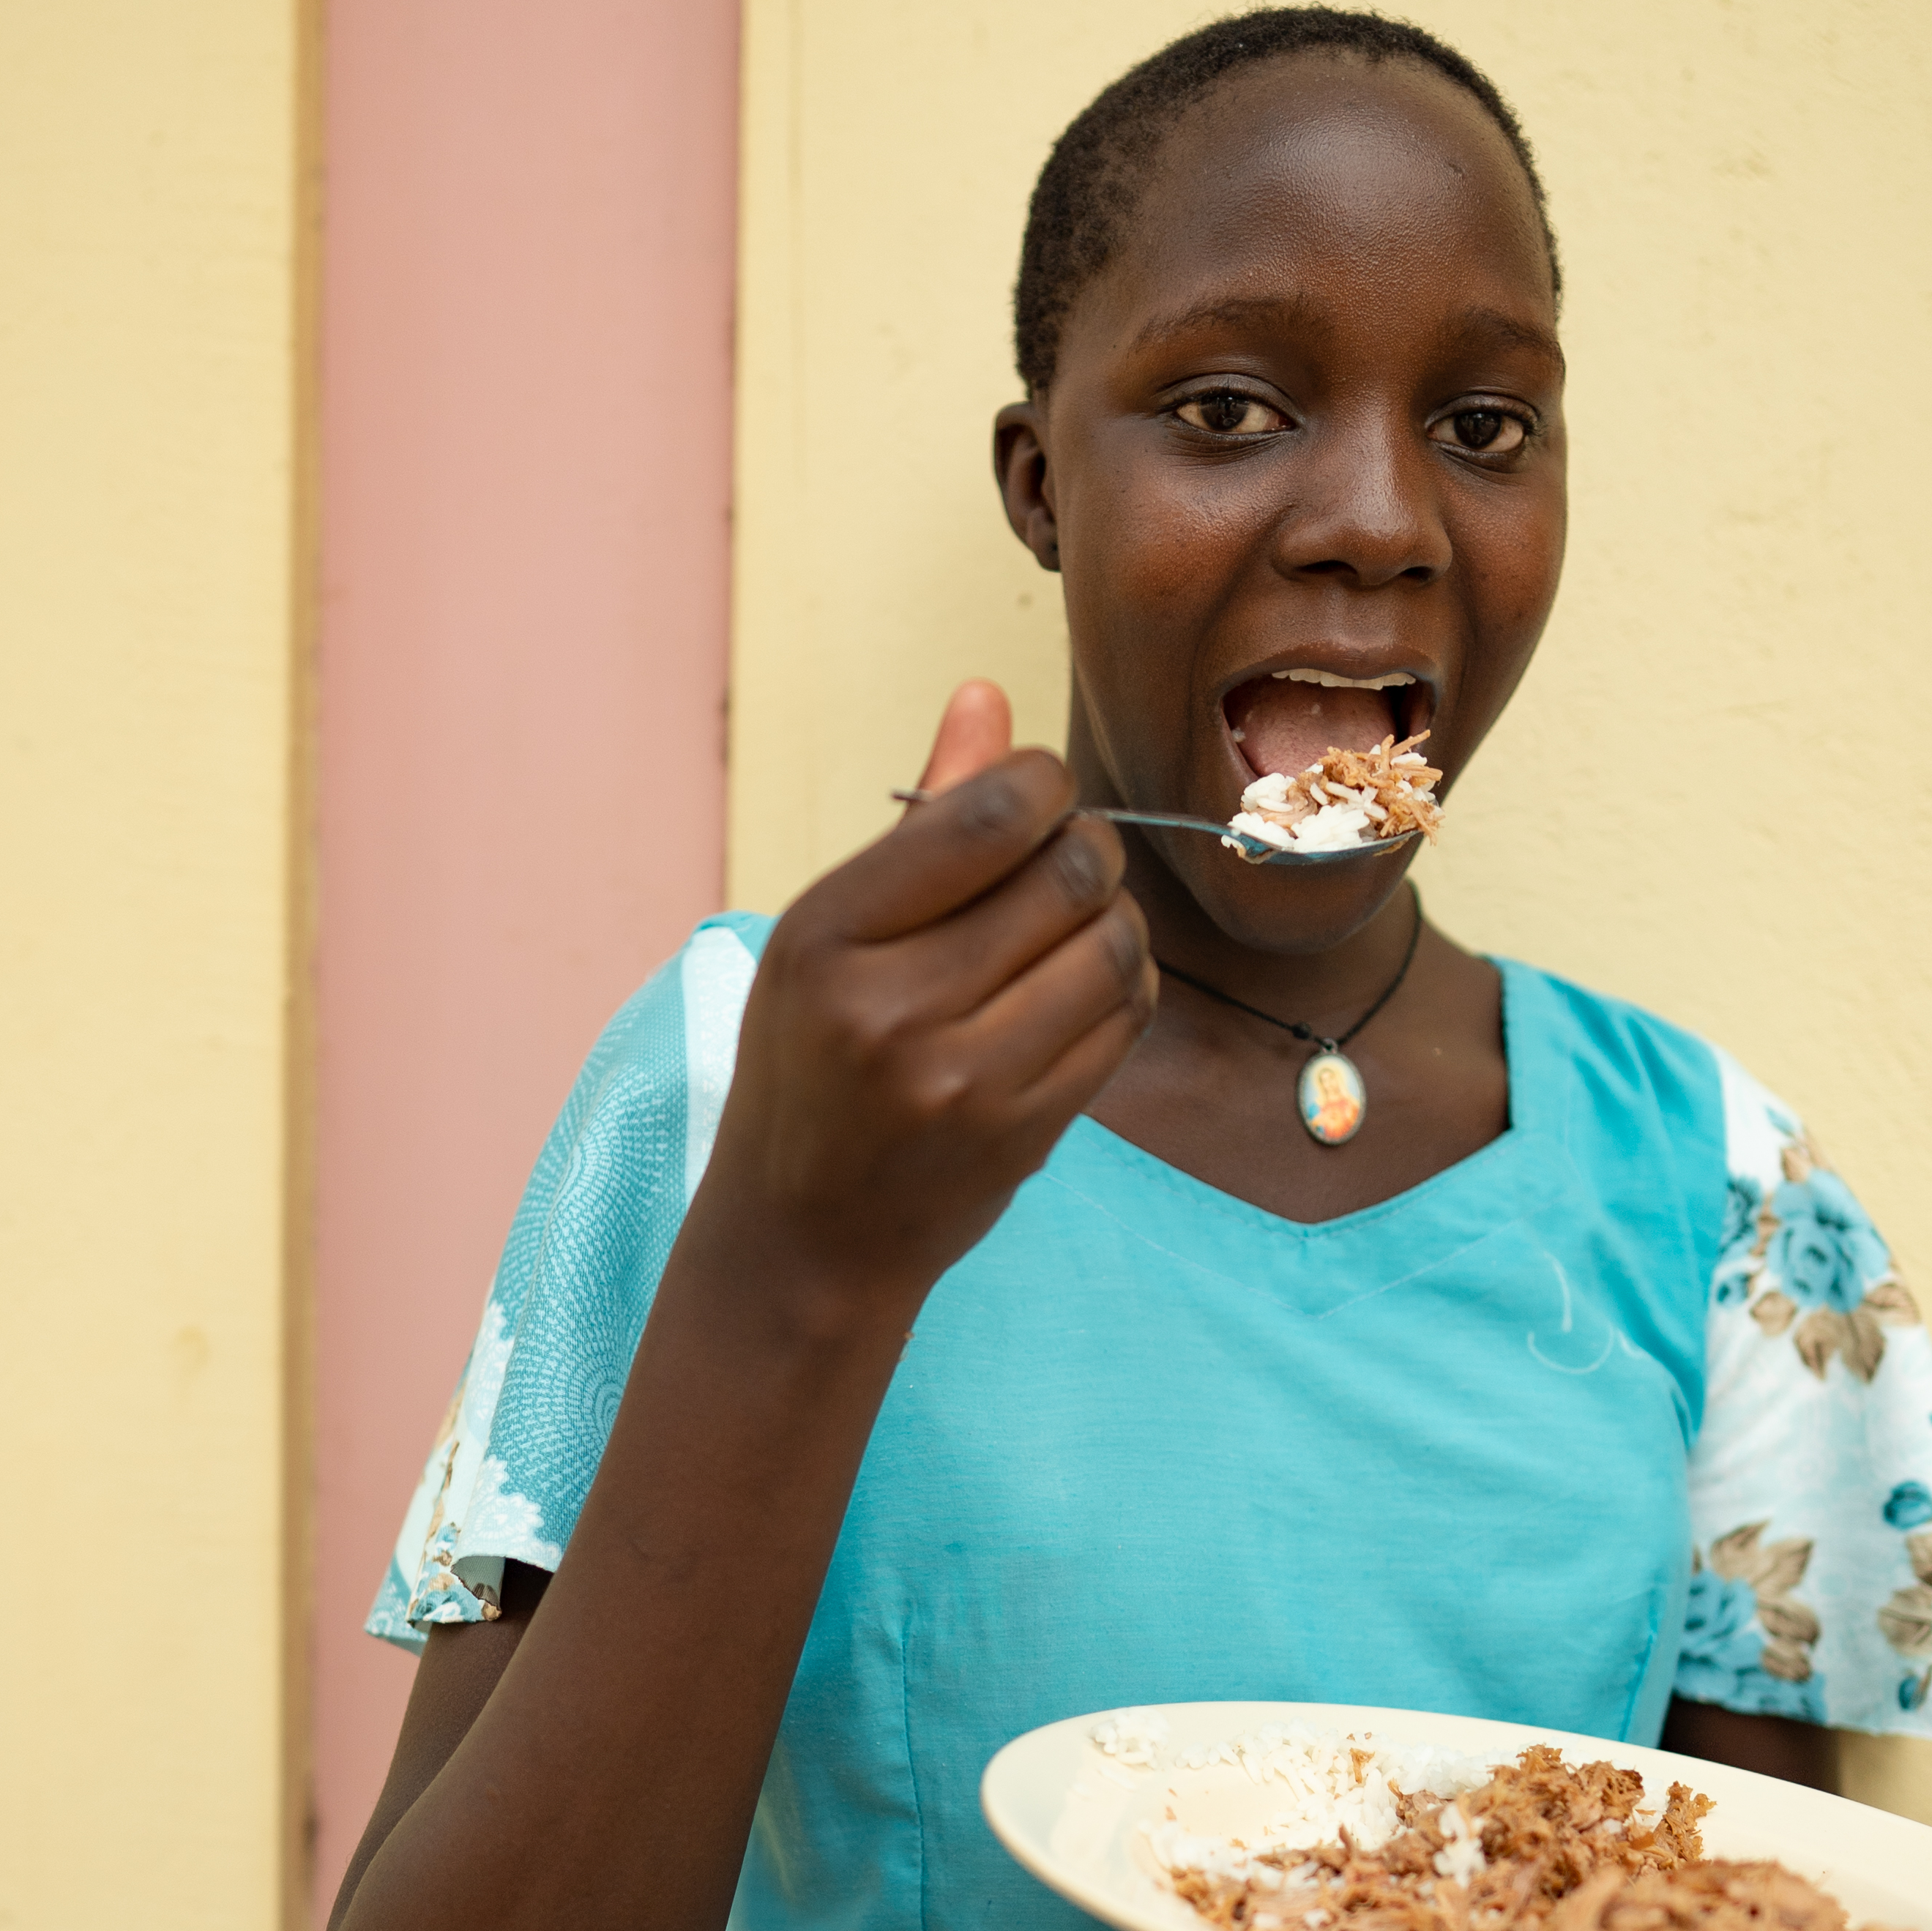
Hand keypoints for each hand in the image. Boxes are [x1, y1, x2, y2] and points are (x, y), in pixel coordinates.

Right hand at [699, 679, 1155, 1319]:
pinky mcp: (1025, 1129)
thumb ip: (919, 819)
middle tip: (1065, 860)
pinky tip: (1087, 984)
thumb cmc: (811, 1064)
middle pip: (1067, 871)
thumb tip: (988, 696)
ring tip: (1076, 925)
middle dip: (1087, 846)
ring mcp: (964, 1077)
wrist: (807, 1235)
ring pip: (1112, 943)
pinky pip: (1124, 1016)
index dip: (1041, 784)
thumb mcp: (828, 934)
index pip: (987, 814)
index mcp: (826, 935)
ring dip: (1115, 917)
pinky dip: (1124, 981)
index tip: (1037, 797)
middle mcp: (890, 1006)